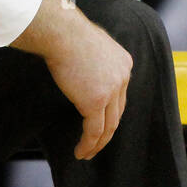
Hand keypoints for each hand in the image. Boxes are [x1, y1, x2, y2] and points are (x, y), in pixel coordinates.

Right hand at [12, 0, 132, 159]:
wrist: (63, 33)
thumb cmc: (69, 33)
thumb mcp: (92, 43)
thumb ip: (96, 59)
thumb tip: (87, 65)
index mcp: (124, 64)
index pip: (120, 95)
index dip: (111, 112)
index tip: (101, 123)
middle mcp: (122, 77)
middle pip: (117, 112)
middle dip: (107, 132)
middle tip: (96, 145)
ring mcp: (111, 90)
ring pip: (108, 126)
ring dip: (98, 144)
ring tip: (87, 153)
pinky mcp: (95, 101)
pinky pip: (94, 130)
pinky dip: (88, 144)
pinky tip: (81, 151)